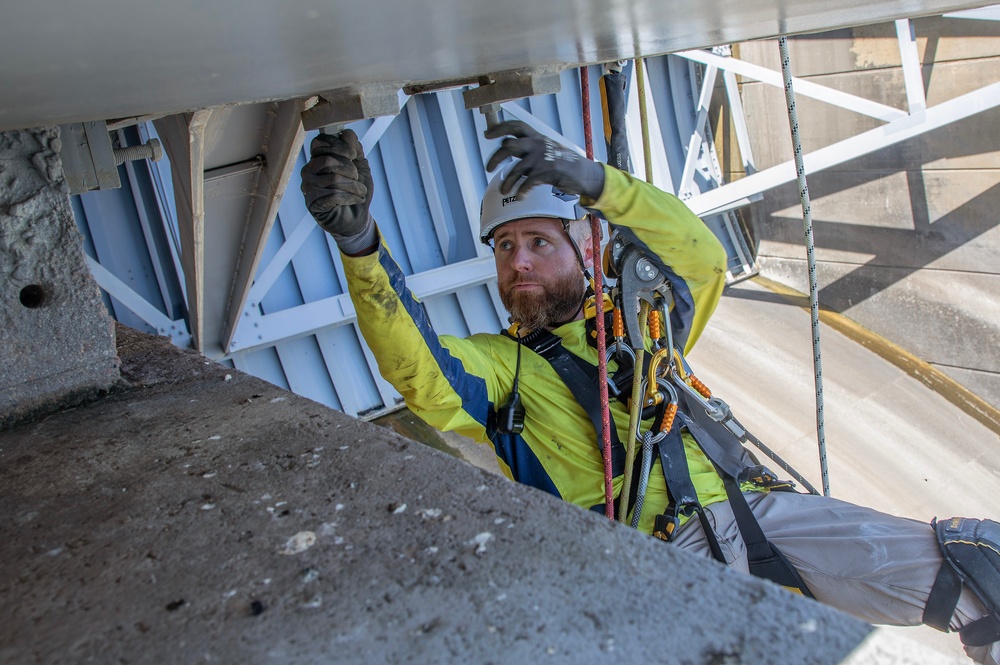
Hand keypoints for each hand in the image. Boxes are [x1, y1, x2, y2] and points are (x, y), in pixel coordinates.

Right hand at [300, 129, 372, 236]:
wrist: (357, 218)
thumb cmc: (356, 190)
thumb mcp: (360, 166)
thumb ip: (355, 149)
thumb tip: (346, 132)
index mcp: (318, 158)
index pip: (319, 142)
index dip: (338, 145)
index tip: (353, 155)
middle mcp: (309, 170)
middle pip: (326, 160)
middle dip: (348, 167)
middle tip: (356, 176)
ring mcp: (308, 187)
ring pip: (333, 179)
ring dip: (354, 185)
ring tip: (361, 191)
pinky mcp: (312, 204)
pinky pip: (333, 196)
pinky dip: (351, 197)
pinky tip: (357, 200)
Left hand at [484, 120, 603, 199]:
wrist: (584, 173)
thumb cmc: (563, 163)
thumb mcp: (547, 148)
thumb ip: (530, 147)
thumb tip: (509, 146)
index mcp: (537, 137)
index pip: (515, 126)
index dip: (499, 129)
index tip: (486, 134)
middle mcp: (537, 144)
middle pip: (508, 146)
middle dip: (496, 158)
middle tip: (488, 168)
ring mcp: (541, 158)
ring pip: (515, 169)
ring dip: (507, 182)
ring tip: (503, 191)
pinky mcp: (546, 172)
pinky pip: (527, 183)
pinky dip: (521, 191)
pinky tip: (519, 196)